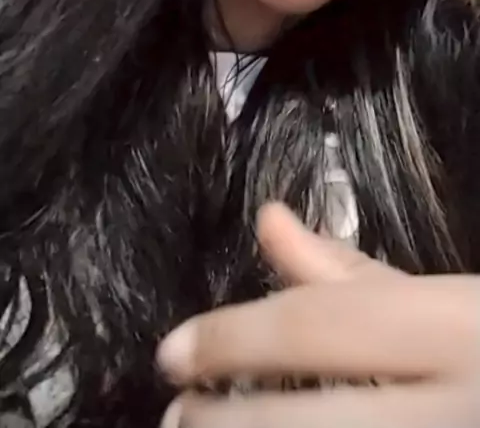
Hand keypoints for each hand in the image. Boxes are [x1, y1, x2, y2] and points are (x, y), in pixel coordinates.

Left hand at [158, 204, 479, 427]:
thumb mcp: (444, 298)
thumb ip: (353, 270)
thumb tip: (269, 217)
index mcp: (460, 329)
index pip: (323, 328)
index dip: (234, 338)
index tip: (173, 352)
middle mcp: (456, 408)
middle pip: (313, 423)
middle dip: (227, 426)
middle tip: (175, 417)